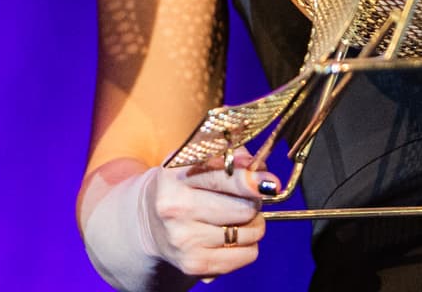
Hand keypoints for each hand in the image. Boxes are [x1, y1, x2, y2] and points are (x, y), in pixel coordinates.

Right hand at [138, 151, 276, 280]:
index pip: (221, 179)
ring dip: (253, 223)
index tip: (270, 182)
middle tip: (245, 198)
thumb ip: (228, 156)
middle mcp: (176, 211)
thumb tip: (257, 166)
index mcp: (174, 178)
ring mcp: (185, 241)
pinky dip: (248, 245)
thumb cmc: (181, 186)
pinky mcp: (196, 265)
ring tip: (235, 217)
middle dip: (253, 202)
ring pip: (250, 232)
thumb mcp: (195, 161)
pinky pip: (248, 255)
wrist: (151, 222)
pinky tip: (231, 237)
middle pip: (243, 209)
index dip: (250, 180)